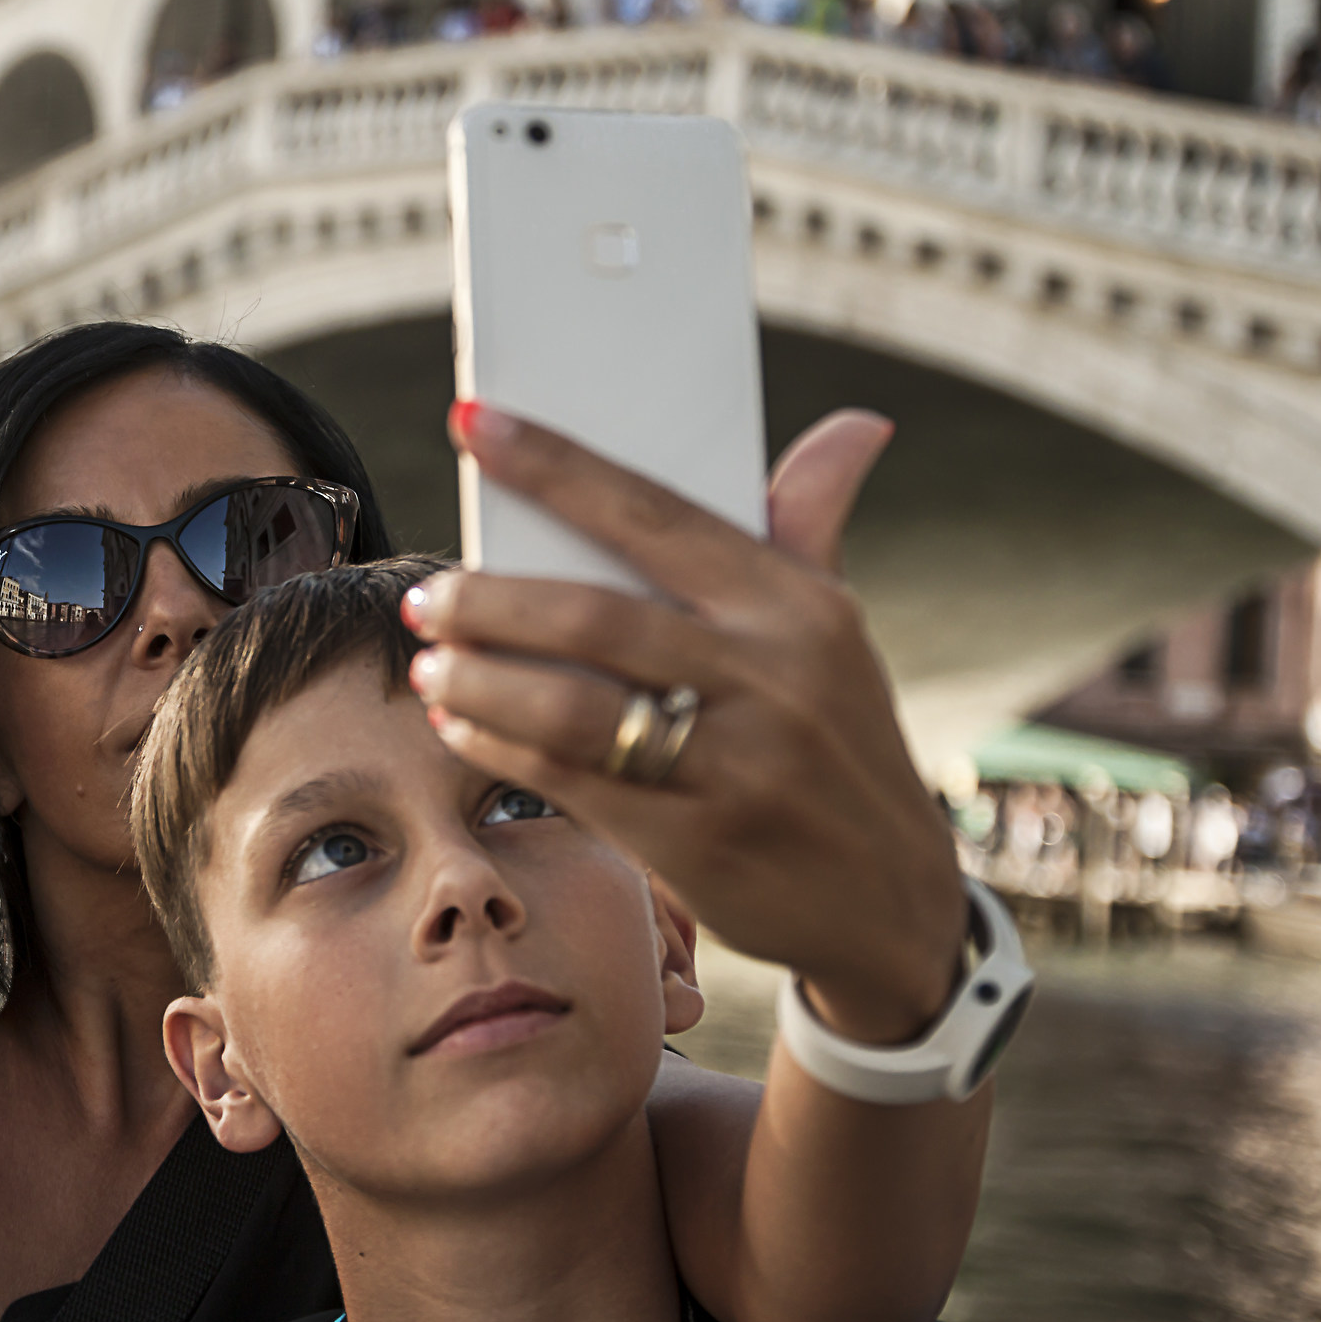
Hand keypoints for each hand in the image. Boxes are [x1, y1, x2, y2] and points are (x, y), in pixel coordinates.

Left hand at [404, 402, 965, 1043]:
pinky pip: (571, 782)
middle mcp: (771, 678)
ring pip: (571, 708)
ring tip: (429, 662)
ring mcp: (735, 765)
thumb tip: (857, 425)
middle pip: (593, 617)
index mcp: (798, 605)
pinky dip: (500, 748)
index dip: (555, 465)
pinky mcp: (698, 843)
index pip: (654, 513)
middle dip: (490, 601)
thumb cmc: (838, 739)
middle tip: (428, 596)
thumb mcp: (838, 634)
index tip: (471, 422)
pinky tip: (461, 725)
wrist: (893, 899)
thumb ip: (809, 527)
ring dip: (480, 680)